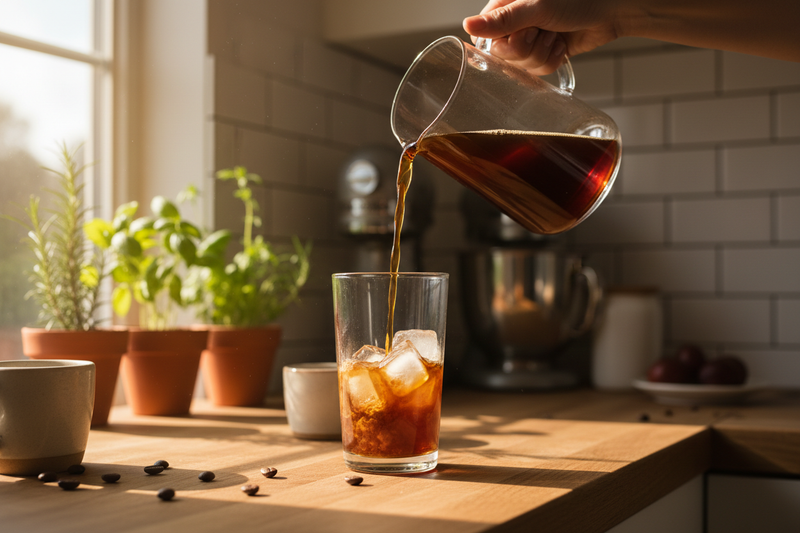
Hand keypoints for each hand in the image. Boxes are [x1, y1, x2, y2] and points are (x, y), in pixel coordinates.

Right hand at [463, 0, 624, 74]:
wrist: (613, 9)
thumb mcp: (537, 7)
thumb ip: (503, 19)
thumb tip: (467, 25)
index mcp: (505, 6)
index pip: (487, 38)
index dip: (506, 43)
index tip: (527, 30)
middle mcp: (514, 23)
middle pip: (504, 56)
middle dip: (528, 50)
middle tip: (544, 31)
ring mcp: (530, 38)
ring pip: (522, 66)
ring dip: (543, 55)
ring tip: (556, 36)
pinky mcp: (544, 51)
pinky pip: (537, 70)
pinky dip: (552, 60)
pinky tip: (562, 45)